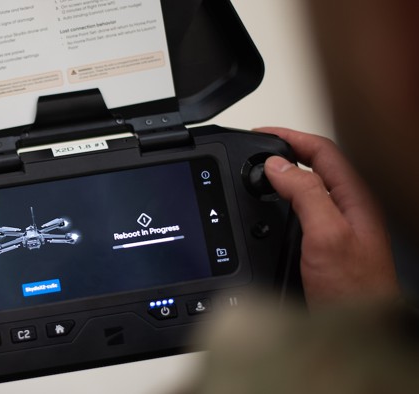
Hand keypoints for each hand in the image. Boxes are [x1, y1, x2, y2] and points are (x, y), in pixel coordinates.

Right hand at [257, 127, 399, 308]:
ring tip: (253, 176)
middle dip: (281, 154)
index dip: (290, 137)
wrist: (358, 331)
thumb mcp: (328, 233)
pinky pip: (295, 216)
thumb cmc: (356, 289)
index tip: (259, 135)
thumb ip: (305, 193)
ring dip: (277, 181)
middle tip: (251, 152)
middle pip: (312, 167)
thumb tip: (277, 164)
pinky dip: (275, 208)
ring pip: (302, 192)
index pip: (321, 151)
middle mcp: (345, 210)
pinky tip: (263, 214)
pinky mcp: (320, 248)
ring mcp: (334, 230)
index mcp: (353, 198)